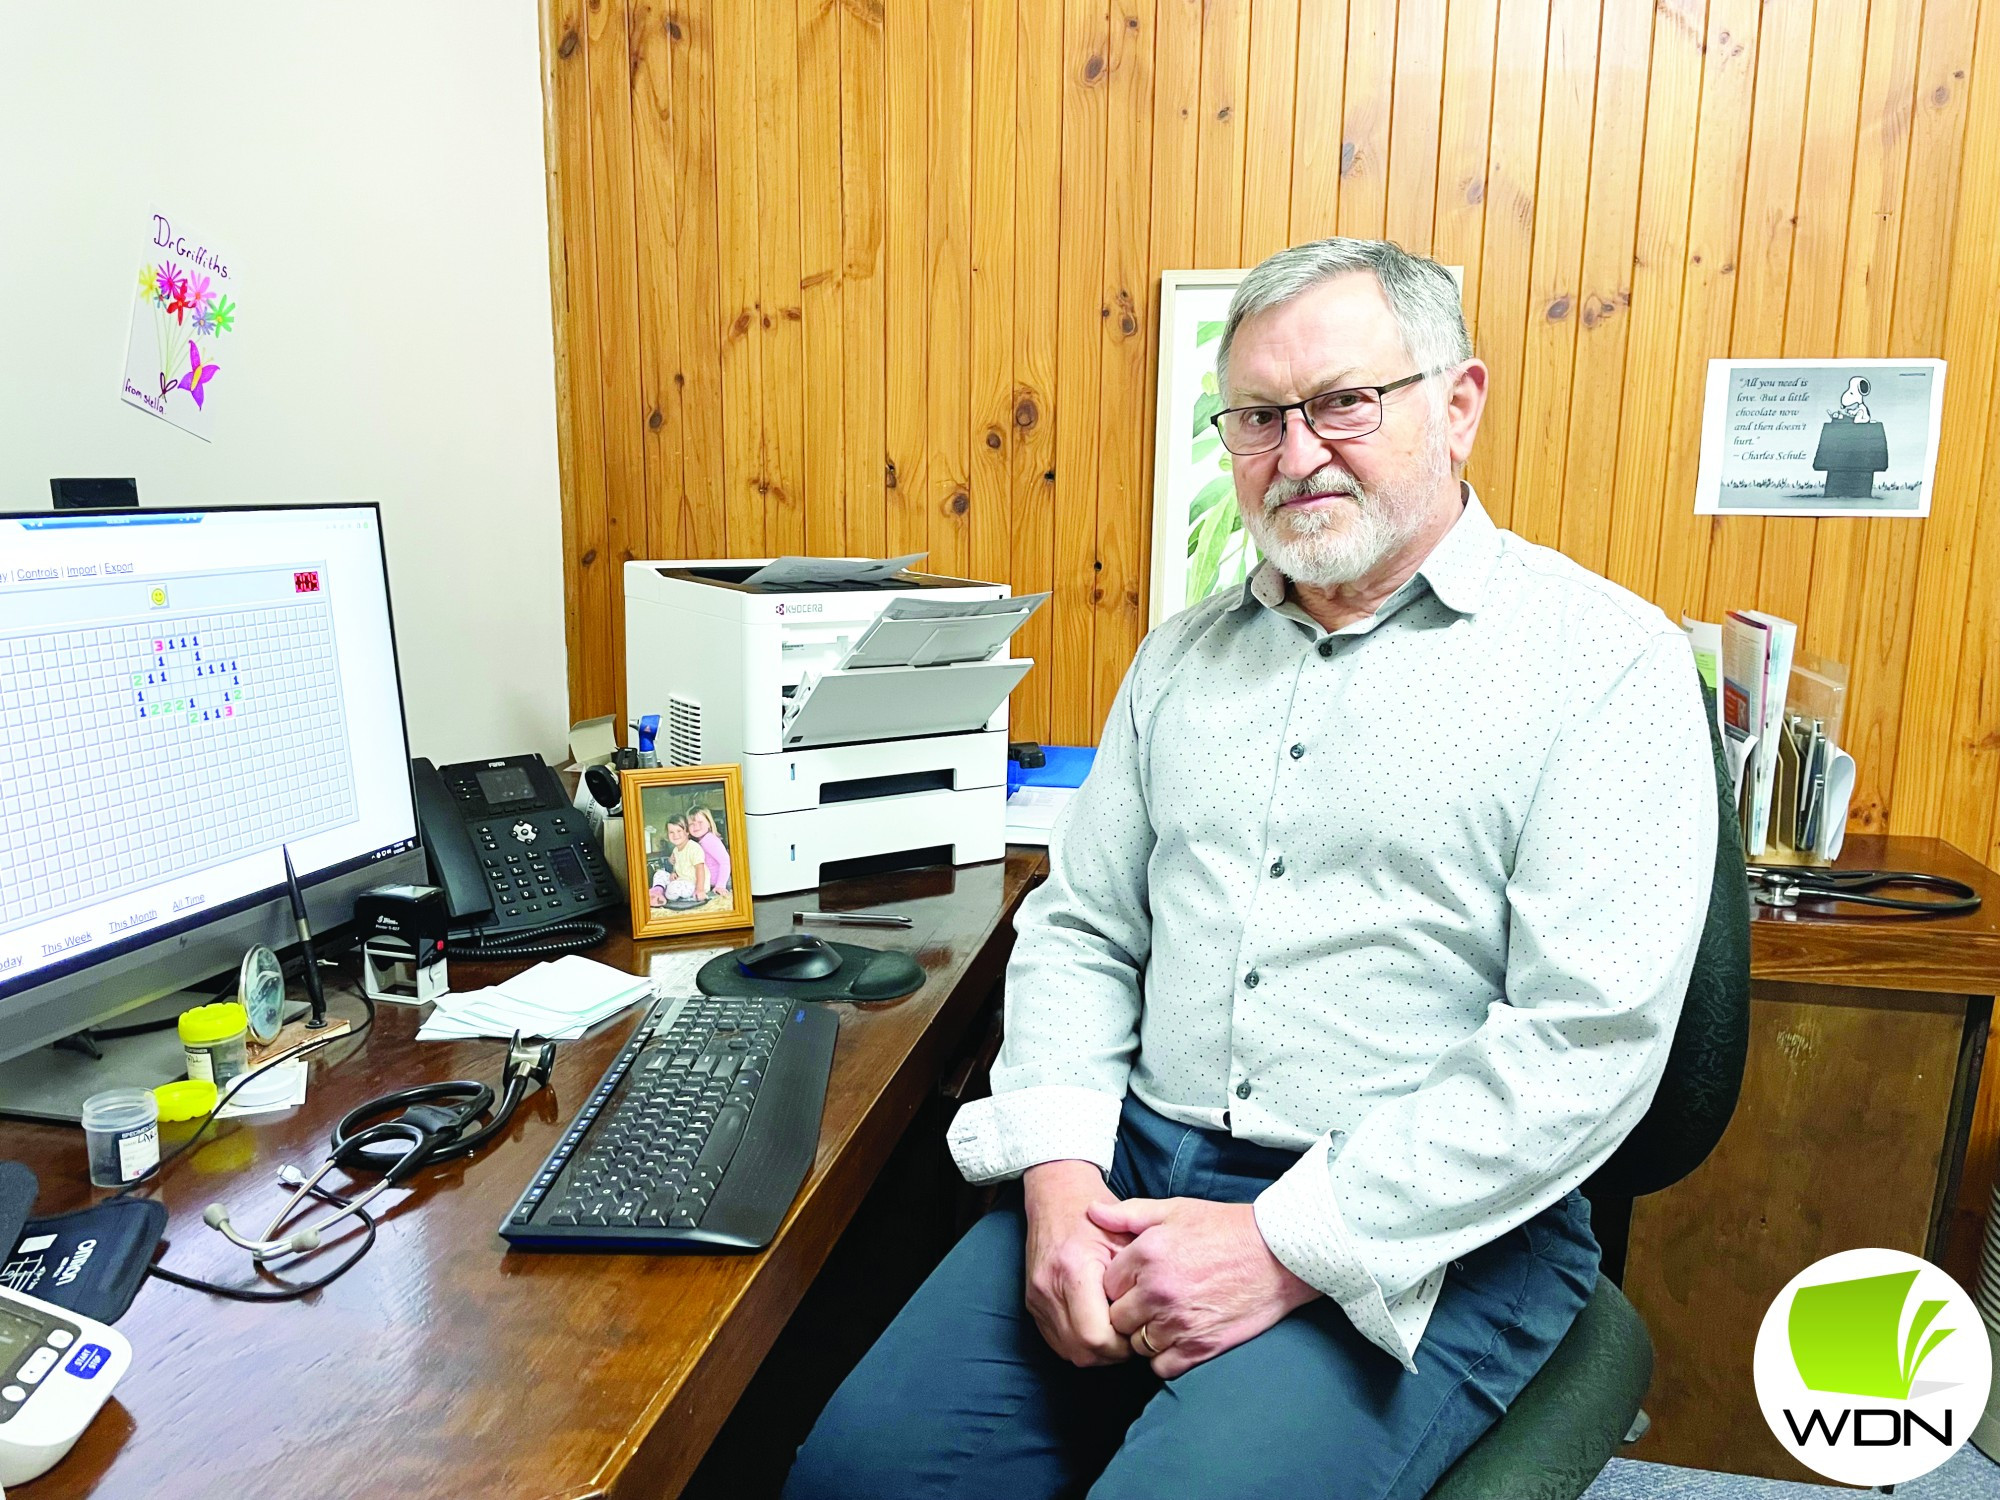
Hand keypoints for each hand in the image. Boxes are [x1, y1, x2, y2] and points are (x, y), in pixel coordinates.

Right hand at [1023, 1159, 1132, 1366]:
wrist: (1055, 1195)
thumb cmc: (1094, 1213)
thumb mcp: (1125, 1234)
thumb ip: (1138, 1277)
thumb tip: (1152, 1318)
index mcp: (1073, 1269)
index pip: (1096, 1336)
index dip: (1122, 1344)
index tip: (1138, 1328)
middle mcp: (1049, 1287)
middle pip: (1082, 1351)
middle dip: (1112, 1353)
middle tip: (1132, 1335)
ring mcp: (1036, 1297)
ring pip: (1068, 1351)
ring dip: (1096, 1352)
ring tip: (1117, 1331)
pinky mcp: (1032, 1302)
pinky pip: (1057, 1341)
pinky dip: (1079, 1343)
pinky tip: (1097, 1327)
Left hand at [1090, 1197, 1318, 1378]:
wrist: (1278, 1255)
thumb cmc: (1225, 1228)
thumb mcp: (1174, 1210)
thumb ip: (1128, 1214)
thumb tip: (1091, 1212)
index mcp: (1147, 1255)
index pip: (1106, 1284)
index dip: (1119, 1284)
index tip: (1134, 1281)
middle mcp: (1157, 1292)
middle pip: (1117, 1318)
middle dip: (1128, 1312)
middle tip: (1147, 1303)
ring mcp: (1178, 1322)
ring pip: (1137, 1344)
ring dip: (1146, 1335)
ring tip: (1166, 1318)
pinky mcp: (1200, 1347)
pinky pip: (1161, 1366)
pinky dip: (1165, 1357)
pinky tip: (1179, 1337)